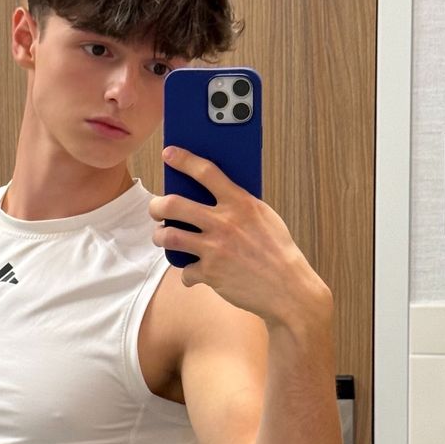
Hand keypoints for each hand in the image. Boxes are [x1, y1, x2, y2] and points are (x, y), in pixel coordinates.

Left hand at [149, 145, 329, 326]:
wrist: (288, 289)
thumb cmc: (277, 251)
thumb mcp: (264, 218)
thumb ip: (240, 205)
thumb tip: (213, 196)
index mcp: (241, 203)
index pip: (206, 172)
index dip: (183, 159)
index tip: (169, 153)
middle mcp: (224, 223)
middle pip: (174, 205)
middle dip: (157, 206)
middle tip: (156, 209)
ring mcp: (215, 249)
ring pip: (169, 236)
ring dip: (160, 236)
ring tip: (162, 236)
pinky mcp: (210, 273)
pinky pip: (185, 271)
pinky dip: (188, 274)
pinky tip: (194, 273)